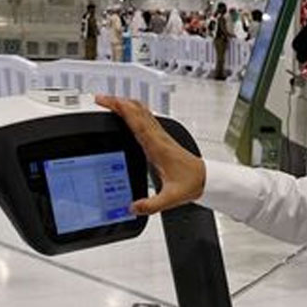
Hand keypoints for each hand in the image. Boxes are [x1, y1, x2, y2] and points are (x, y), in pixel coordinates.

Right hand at [95, 95, 206, 214]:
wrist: (206, 179)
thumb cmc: (190, 183)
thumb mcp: (169, 198)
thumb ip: (151, 205)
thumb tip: (133, 208)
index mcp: (157, 147)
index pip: (136, 122)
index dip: (121, 109)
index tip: (107, 102)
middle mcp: (158, 138)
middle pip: (137, 111)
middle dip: (117, 102)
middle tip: (101, 99)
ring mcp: (160, 136)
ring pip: (142, 112)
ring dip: (126, 104)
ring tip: (110, 101)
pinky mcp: (161, 139)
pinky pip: (146, 119)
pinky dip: (134, 112)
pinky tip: (129, 114)